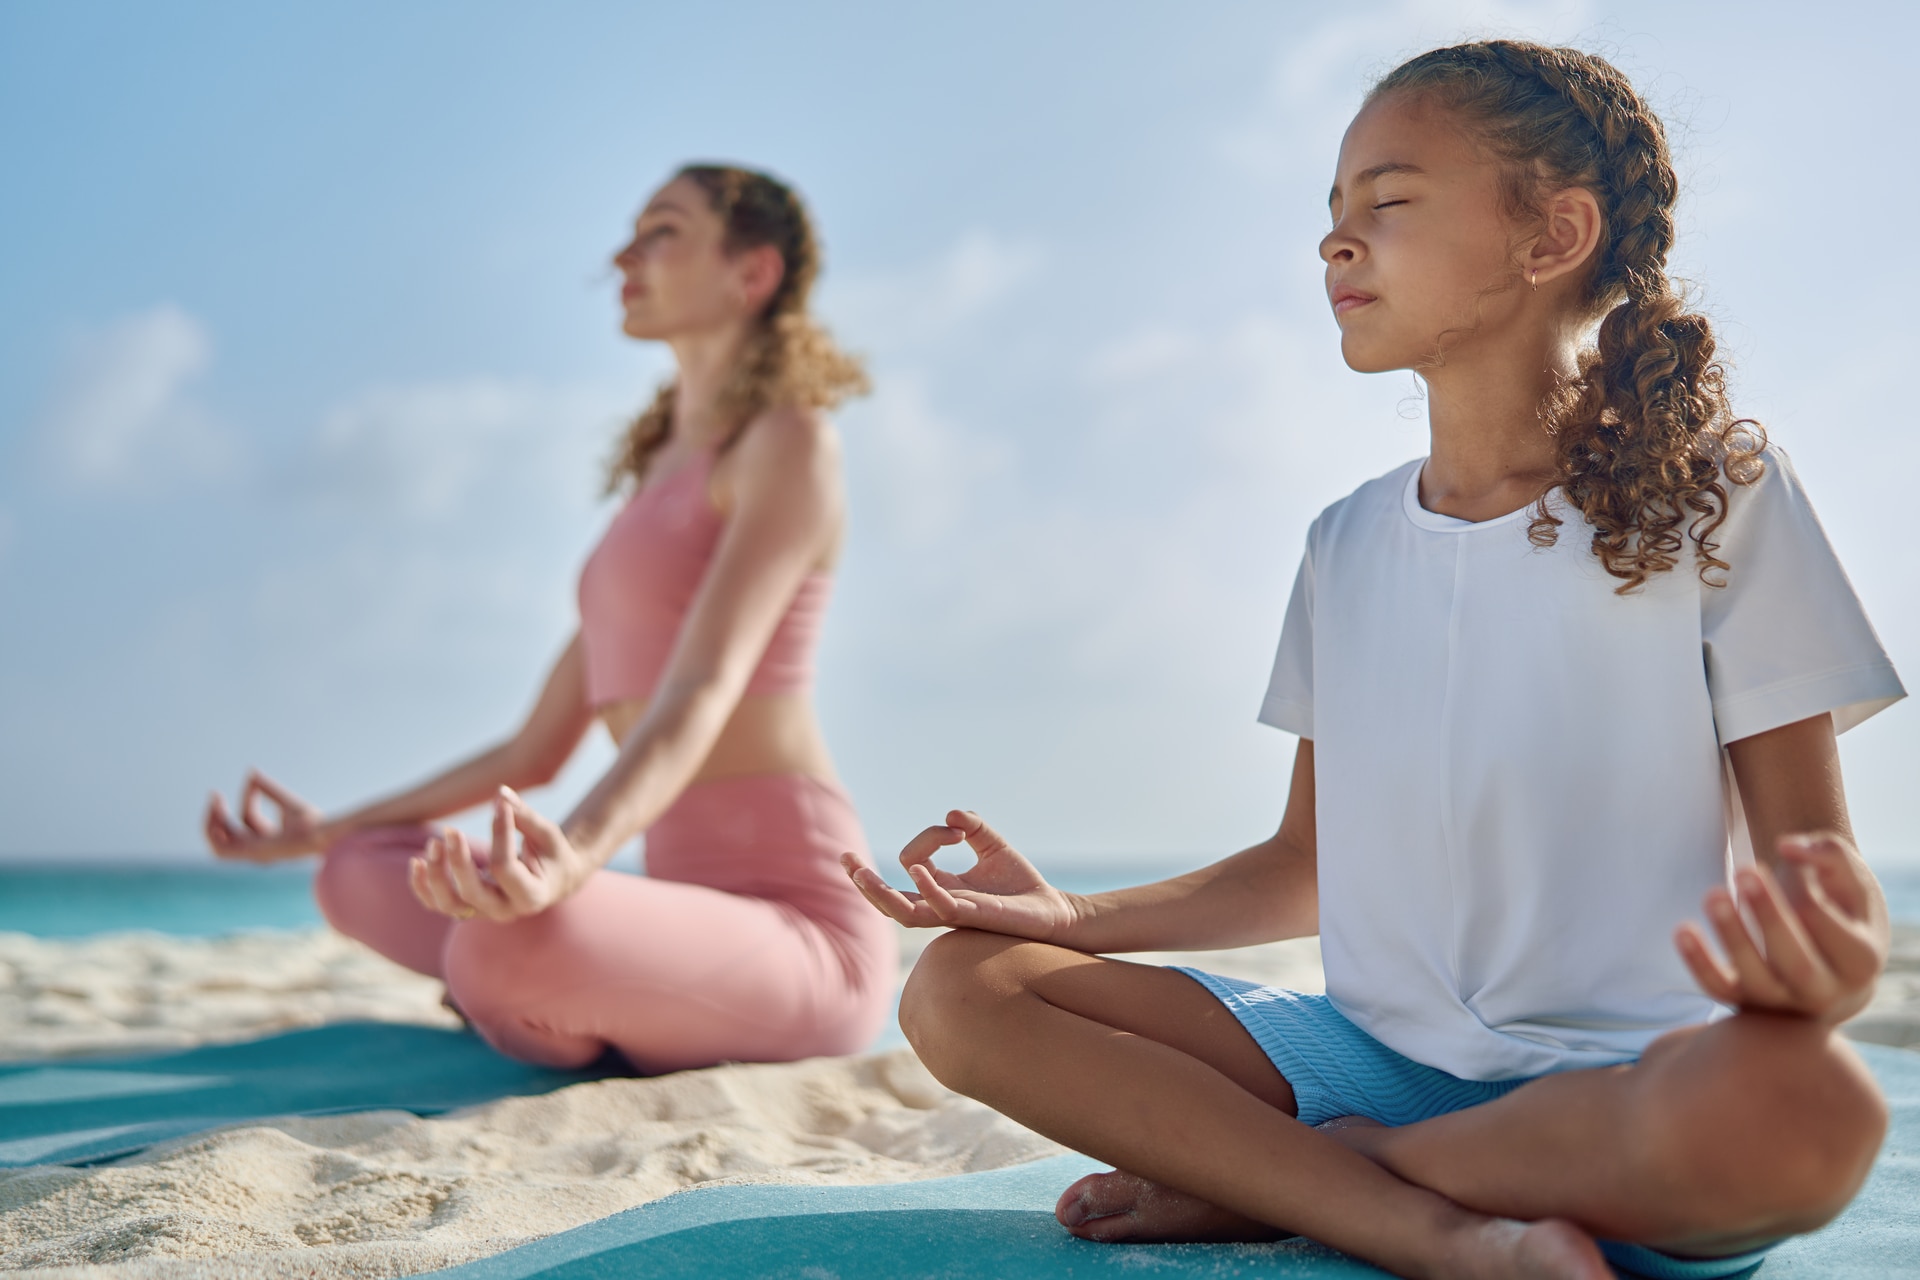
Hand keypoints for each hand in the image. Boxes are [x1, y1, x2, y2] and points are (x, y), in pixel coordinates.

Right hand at [205, 771, 324, 861]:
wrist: (319, 833)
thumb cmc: (311, 822)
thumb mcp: (285, 800)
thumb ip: (268, 788)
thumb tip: (251, 772)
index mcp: (269, 837)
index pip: (248, 817)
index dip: (247, 795)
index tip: (253, 779)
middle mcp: (259, 848)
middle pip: (229, 834)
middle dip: (217, 814)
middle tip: (214, 794)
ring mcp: (253, 854)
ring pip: (220, 846)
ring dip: (211, 824)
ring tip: (214, 802)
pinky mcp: (249, 855)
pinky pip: (221, 851)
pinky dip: (213, 834)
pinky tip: (215, 813)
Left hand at [408, 787, 591, 923]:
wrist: (552, 881)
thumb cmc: (552, 854)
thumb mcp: (547, 834)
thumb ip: (524, 816)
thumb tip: (500, 792)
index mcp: (531, 896)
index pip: (504, 868)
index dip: (499, 835)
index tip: (500, 806)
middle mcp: (505, 911)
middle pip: (470, 893)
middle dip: (457, 862)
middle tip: (450, 831)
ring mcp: (483, 913)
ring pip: (448, 904)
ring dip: (435, 875)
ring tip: (433, 843)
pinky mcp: (468, 907)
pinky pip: (436, 904)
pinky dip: (422, 886)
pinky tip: (416, 861)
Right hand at [840, 810, 1083, 942]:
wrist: (1052, 911)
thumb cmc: (1020, 884)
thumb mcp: (993, 845)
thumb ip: (973, 826)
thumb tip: (952, 814)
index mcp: (940, 889)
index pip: (912, 862)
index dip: (928, 837)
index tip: (958, 829)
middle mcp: (939, 904)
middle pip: (888, 900)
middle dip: (862, 881)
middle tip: (844, 858)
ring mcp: (952, 914)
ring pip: (902, 913)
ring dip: (878, 893)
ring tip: (860, 873)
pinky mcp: (972, 917)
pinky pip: (939, 907)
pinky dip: (926, 888)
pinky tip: (919, 870)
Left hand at [1675, 833, 1888, 1025]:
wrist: (1830, 963)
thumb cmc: (1840, 909)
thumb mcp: (1848, 880)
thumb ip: (1828, 854)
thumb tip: (1787, 846)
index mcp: (1861, 961)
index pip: (1831, 929)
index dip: (1802, 890)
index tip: (1780, 854)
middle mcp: (1827, 992)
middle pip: (1797, 963)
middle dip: (1770, 917)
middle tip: (1744, 871)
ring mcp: (1785, 1002)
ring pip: (1756, 980)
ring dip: (1732, 938)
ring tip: (1712, 894)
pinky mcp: (1748, 1002)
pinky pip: (1719, 989)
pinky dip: (1699, 963)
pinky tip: (1682, 929)